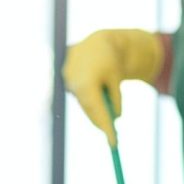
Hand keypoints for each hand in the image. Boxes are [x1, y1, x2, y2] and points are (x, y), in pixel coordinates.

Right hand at [61, 28, 163, 145]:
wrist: (97, 42)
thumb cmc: (110, 60)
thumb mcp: (116, 79)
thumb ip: (115, 98)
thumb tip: (116, 117)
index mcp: (87, 82)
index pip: (96, 110)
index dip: (105, 127)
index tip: (113, 142)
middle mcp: (73, 83)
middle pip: (89, 110)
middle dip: (101, 123)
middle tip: (112, 137)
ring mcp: (68, 81)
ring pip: (85, 104)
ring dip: (95, 114)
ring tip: (108, 127)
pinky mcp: (66, 81)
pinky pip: (81, 97)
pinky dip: (90, 104)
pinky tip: (98, 112)